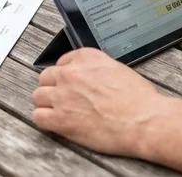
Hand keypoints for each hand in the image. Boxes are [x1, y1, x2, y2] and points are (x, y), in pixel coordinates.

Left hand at [32, 48, 170, 157]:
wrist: (143, 120)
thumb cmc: (138, 98)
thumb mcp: (118, 69)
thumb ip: (98, 69)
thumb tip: (91, 77)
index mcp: (86, 58)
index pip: (62, 61)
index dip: (66, 74)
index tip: (69, 82)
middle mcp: (71, 73)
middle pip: (46, 77)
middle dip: (53, 87)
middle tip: (63, 98)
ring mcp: (63, 96)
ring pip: (38, 96)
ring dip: (46, 103)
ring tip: (58, 112)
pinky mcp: (60, 119)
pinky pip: (38, 117)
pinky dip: (44, 121)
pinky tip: (55, 123)